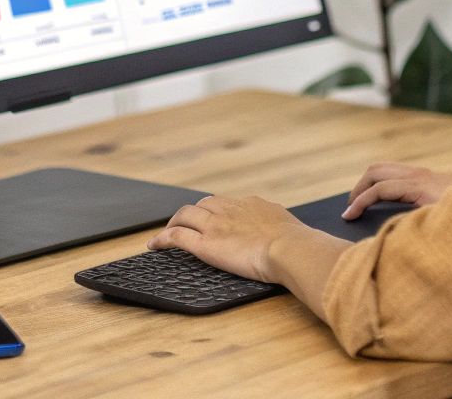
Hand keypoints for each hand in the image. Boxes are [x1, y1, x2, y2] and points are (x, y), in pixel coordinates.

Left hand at [147, 195, 316, 281]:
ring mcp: (216, 225)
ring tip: (166, 234)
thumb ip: (280, 227)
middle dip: (192, 214)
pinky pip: (177, 236)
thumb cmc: (296, 243)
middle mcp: (230, 210)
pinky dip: (163, 239)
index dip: (215, 211)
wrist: (289, 248)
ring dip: (173, 223)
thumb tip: (288, 234)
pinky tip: (155, 245)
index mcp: (251, 205)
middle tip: (185, 225)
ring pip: (185, 215)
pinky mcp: (206, 243)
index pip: (226, 203)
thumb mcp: (289, 227)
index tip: (212, 219)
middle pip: (202, 205)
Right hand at [342, 162, 451, 218]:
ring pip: (384, 167)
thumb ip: (414, 228)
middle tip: (348, 208)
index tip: (346, 217)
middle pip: (376, 171)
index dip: (359, 202)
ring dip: (368, 182)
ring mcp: (422, 172)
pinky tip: (382, 198)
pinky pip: (394, 171)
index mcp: (420, 187)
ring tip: (359, 201)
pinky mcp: (426, 175)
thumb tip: (388, 236)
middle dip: (358, 188)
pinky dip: (380, 181)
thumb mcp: (441, 226)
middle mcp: (418, 175)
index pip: (379, 189)